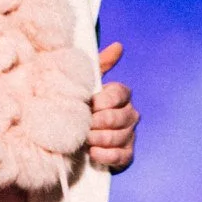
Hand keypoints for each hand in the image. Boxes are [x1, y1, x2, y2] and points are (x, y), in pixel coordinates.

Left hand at [89, 42, 138, 173]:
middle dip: (100, 122)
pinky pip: (121, 156)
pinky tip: (93, 152)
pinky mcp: (126, 155)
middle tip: (85, 124)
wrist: (73, 137)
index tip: (90, 104)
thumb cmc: (81, 107)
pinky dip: (106, 155)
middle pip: (120, 116)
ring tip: (85, 139)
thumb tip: (119, 46)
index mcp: (120, 96)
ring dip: (100, 138)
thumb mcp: (86, 85)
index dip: (105, 100)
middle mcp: (129, 114)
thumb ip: (99, 66)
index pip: (120, 93)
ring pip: (120, 136)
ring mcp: (129, 135)